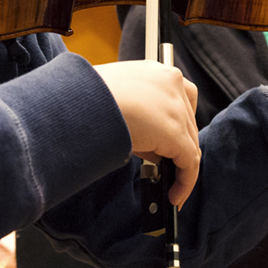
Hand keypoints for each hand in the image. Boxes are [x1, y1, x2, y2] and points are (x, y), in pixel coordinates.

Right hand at [92, 61, 200, 206]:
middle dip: (178, 147)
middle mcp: (172, 83)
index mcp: (157, 72)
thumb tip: (155, 148)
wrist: (77, 103)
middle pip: (187, 123)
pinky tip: (175, 195)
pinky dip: (185, 182)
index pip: (180, 98)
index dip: (178, 122)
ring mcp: (176, 107)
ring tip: (170, 186)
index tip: (169, 140)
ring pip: (190, 143)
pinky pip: (189, 163)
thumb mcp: (119, 101)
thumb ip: (141, 116)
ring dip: (181, 167)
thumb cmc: (85, 99)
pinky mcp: (175, 132)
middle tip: (166, 167)